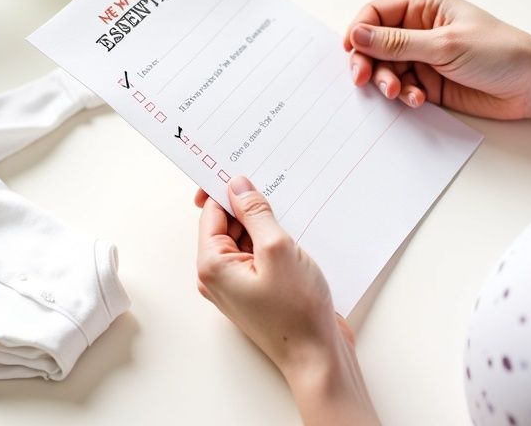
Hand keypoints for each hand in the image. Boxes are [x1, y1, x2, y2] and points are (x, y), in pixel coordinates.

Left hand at [195, 177, 378, 424]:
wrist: (318, 359)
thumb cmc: (297, 313)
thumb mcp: (278, 249)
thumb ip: (256, 213)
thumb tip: (237, 186)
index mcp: (212, 265)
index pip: (212, 213)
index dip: (228, 190)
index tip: (245, 170)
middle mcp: (218, 276)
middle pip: (228, 225)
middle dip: (250, 209)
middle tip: (277, 194)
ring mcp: (238, 285)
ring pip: (247, 240)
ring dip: (267, 227)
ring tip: (292, 222)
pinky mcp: (258, 291)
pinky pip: (260, 257)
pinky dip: (275, 245)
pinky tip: (297, 240)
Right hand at [344, 0, 530, 119]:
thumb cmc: (500, 53)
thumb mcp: (445, 44)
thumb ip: (397, 43)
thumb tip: (357, 35)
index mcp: (425, 7)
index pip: (376, 13)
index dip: (358, 31)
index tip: (352, 52)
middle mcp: (420, 30)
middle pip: (374, 44)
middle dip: (369, 62)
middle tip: (364, 80)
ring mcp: (423, 57)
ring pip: (385, 69)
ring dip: (387, 83)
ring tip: (399, 93)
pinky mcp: (428, 82)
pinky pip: (401, 88)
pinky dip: (403, 96)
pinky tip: (417, 99)